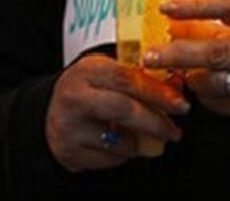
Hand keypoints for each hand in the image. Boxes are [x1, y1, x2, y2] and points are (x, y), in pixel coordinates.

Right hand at [46, 55, 188, 172]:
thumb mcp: (106, 74)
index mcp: (87, 70)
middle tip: (174, 130)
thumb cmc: (88, 92)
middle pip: (124, 109)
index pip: (127, 78)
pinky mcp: (69, 150)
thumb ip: (137, 77)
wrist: (51, 113)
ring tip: (147, 137)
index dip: (157, 91)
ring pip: (120, 140)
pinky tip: (122, 145)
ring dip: (141, 142)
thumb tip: (177, 87)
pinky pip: (110, 158)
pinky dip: (124, 154)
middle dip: (156, 122)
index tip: (179, 103)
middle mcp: (74, 96)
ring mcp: (69, 125)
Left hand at [145, 0, 229, 135]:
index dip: (195, 5)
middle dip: (178, 53)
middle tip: (150, 55)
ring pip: (216, 82)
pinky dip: (208, 100)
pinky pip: (224, 104)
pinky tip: (207, 94)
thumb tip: (175, 24)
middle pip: (215, 51)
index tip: (166, 7)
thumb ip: (224, 28)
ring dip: (193, 81)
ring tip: (186, 77)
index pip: (228, 6)